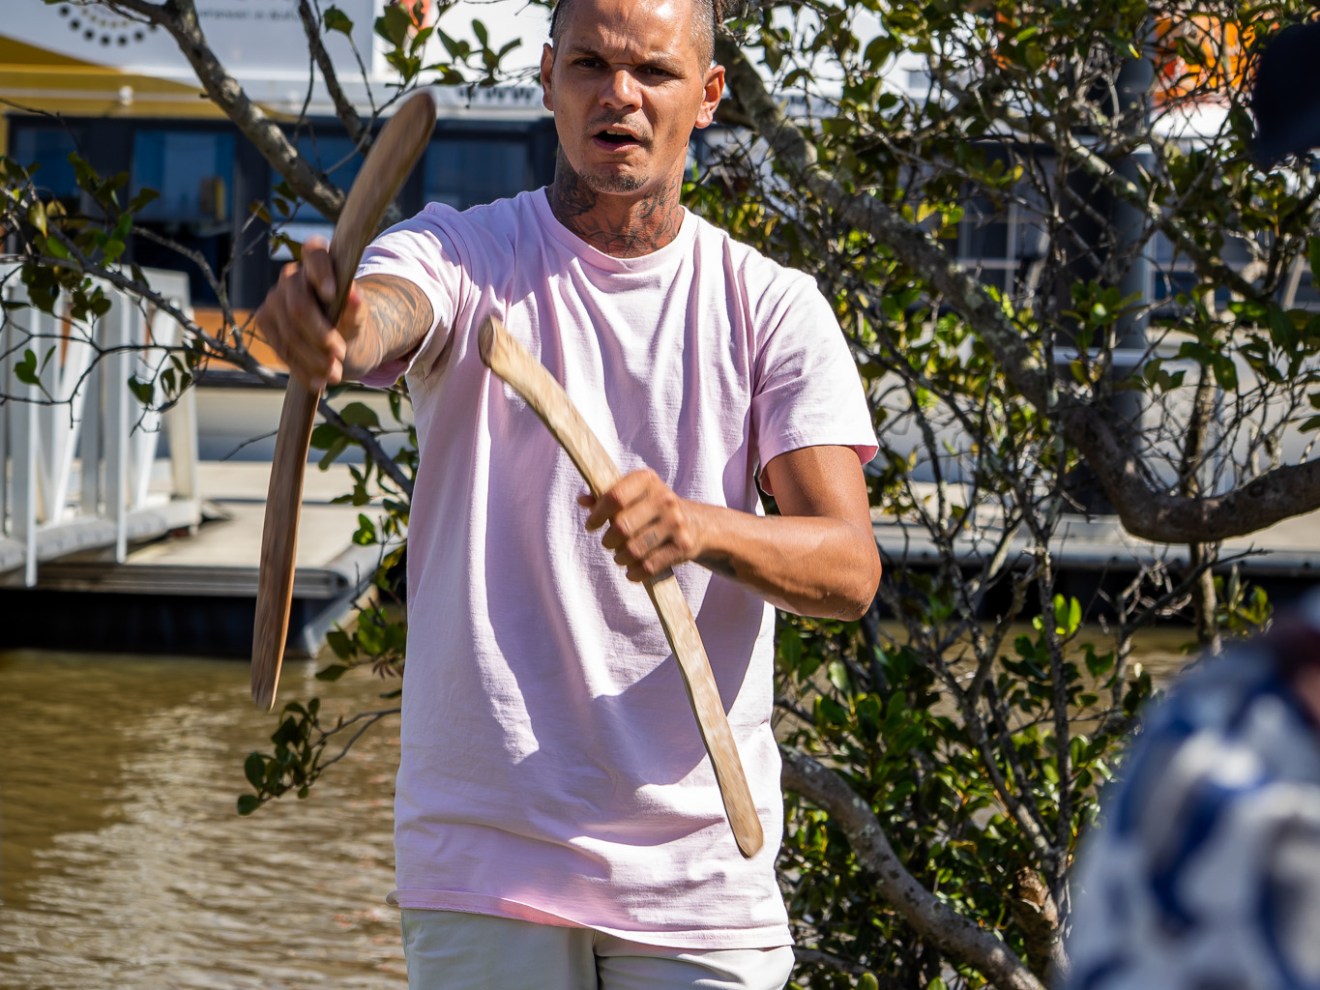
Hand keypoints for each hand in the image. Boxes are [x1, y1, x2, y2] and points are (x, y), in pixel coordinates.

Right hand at [253, 236, 366, 389]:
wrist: (342, 346)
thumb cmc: (352, 325)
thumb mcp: (361, 320)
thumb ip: (357, 309)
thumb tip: (356, 295)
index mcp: (319, 262)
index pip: (315, 252)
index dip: (321, 271)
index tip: (333, 295)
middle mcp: (292, 276)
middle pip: (299, 305)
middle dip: (319, 335)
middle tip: (341, 355)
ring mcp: (275, 298)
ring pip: (288, 332)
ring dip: (312, 359)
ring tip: (335, 375)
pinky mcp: (265, 320)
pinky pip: (280, 348)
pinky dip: (301, 369)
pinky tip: (318, 382)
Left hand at [580, 469, 705, 581]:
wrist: (696, 524)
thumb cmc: (652, 509)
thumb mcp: (633, 496)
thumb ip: (606, 497)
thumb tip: (582, 501)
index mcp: (647, 480)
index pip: (614, 497)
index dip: (597, 514)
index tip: (591, 525)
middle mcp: (664, 497)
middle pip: (621, 526)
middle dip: (608, 541)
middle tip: (608, 543)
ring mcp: (676, 522)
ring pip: (634, 550)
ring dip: (621, 558)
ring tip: (620, 557)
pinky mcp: (684, 545)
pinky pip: (649, 566)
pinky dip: (635, 573)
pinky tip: (632, 571)